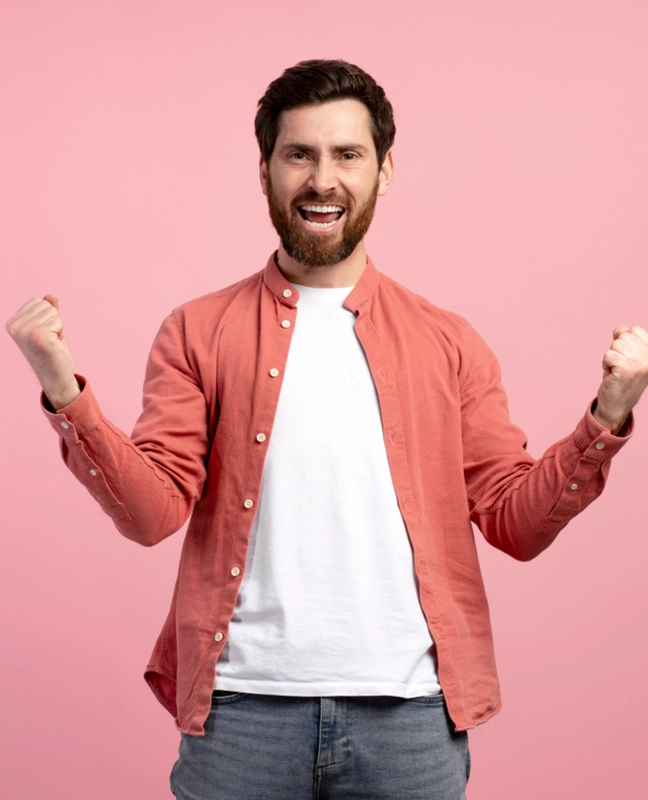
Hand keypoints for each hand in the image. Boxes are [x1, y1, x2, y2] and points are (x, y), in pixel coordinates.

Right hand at [6, 295, 80, 409]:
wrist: (56, 375)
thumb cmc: (53, 351)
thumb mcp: (50, 327)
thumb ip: (48, 311)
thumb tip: (50, 295)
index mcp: (12, 323)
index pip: (38, 301)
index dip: (48, 316)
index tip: (45, 333)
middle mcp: (15, 326)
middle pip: (45, 305)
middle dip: (54, 321)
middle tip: (50, 339)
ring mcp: (25, 331)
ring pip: (53, 312)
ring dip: (58, 327)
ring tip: (52, 342)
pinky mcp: (38, 336)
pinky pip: (58, 321)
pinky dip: (61, 332)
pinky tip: (54, 345)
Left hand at [593, 325, 647, 433]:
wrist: (617, 404)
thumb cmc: (621, 378)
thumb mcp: (629, 355)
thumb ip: (627, 340)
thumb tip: (619, 329)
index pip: (635, 330)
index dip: (624, 339)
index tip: (626, 356)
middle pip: (623, 336)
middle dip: (616, 349)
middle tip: (620, 365)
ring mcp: (640, 363)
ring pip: (615, 344)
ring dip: (611, 357)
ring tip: (617, 370)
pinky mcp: (627, 369)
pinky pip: (608, 355)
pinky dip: (606, 364)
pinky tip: (612, 374)